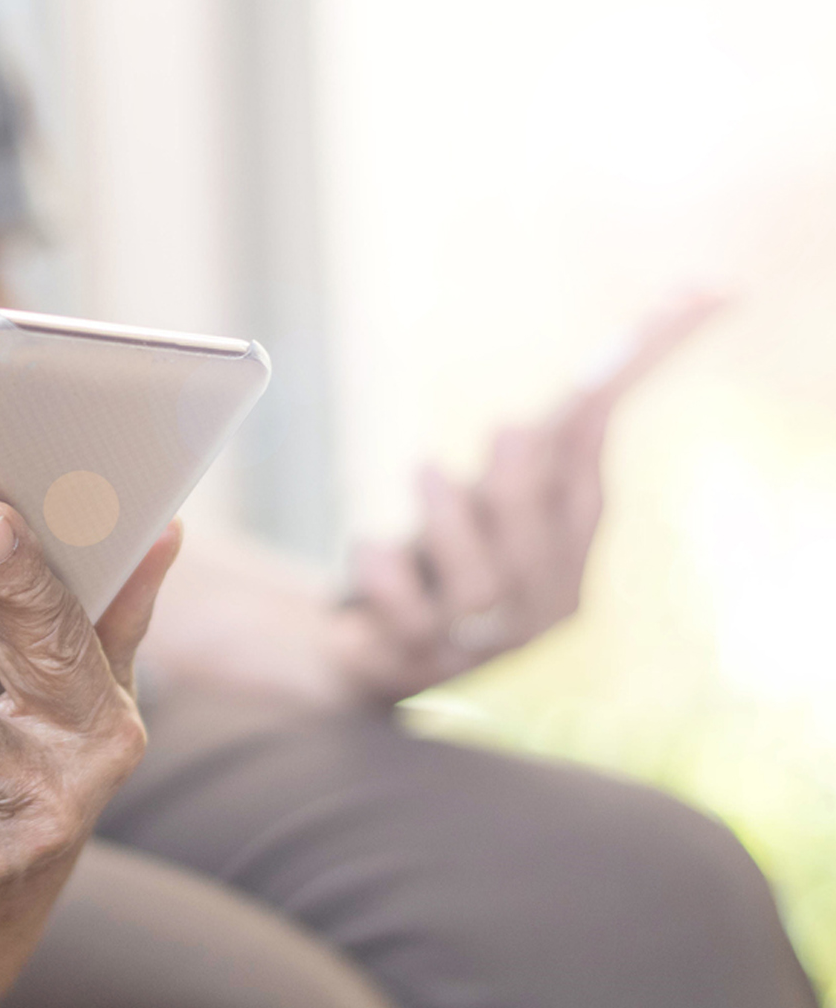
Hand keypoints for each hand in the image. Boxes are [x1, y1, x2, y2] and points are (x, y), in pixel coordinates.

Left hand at [139, 291, 722, 710]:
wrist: (364, 660)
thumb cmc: (447, 561)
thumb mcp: (497, 498)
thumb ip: (551, 440)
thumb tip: (643, 341)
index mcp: (558, 565)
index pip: (587, 496)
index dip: (594, 444)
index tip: (605, 371)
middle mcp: (523, 612)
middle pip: (538, 549)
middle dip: (525, 483)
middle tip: (507, 428)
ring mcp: (468, 647)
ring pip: (478, 585)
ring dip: (454, 519)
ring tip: (427, 471)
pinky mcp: (403, 666)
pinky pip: (400, 617)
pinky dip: (385, 574)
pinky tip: (369, 544)